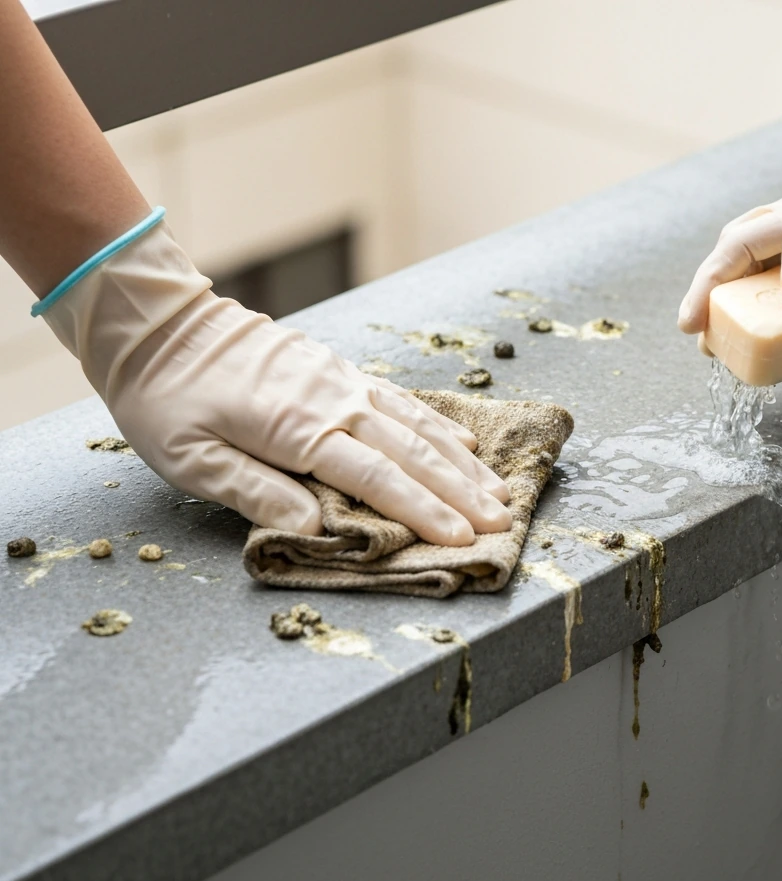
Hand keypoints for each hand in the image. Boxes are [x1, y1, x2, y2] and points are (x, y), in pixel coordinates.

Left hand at [43, 221, 511, 543]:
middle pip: (412, 453)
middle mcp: (334, 403)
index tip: (462, 538)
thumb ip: (253, 490)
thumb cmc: (165, 397)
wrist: (159, 321)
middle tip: (501, 521)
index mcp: (299, 431)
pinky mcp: (338, 370)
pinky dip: (438, 424)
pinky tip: (461, 442)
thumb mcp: (188, 457)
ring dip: (461, 462)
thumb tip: (312, 526)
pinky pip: (401, 400)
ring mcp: (341, 382)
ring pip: (417, 425)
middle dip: (461, 491)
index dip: (423, 512)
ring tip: (497, 489)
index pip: (377, 479)